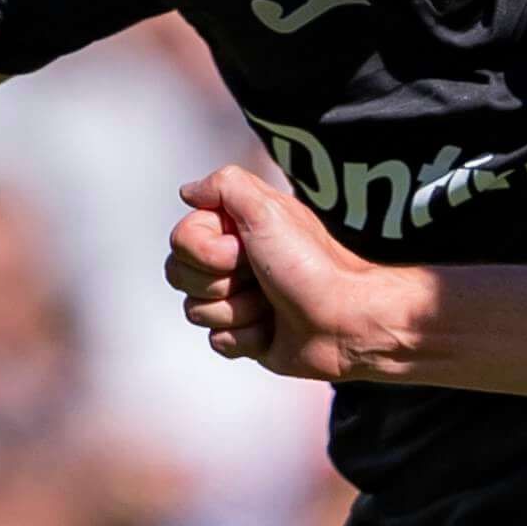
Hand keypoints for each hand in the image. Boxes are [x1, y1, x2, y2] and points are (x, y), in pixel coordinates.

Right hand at [168, 162, 429, 380]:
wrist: (347, 321)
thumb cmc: (311, 264)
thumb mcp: (267, 209)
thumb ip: (224, 185)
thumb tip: (188, 192)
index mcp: (234, 228)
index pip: (181, 241)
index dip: (209, 252)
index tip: (245, 249)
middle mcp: (232, 262)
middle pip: (179, 276)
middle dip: (221, 283)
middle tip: (262, 279)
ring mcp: (237, 299)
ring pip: (196, 311)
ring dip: (239, 311)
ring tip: (273, 306)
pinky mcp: (246, 336)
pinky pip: (217, 340)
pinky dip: (247, 337)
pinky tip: (274, 331)